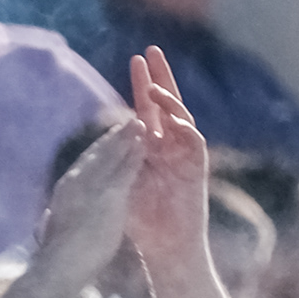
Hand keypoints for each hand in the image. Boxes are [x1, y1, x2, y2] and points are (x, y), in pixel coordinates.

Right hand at [32, 117, 147, 291]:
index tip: (107, 140)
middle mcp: (76, 183)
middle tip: (126, 122)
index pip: (83, 165)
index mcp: (65, 191)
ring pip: (111, 156)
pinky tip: (145, 143)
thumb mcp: (53, 233)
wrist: (61, 265)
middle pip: (97, 154)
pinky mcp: (108, 197)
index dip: (97, 151)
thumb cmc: (58, 259)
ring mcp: (91, 188)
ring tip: (139, 123)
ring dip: (126, 138)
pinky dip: (135, 154)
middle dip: (112, 137)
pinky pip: (125, 170)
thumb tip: (45, 220)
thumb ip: (52, 222)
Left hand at [123, 51, 210, 267]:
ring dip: (169, 100)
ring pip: (181, 117)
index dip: (141, 84)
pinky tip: (171, 117)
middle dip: (160, 77)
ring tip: (154, 85)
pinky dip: (183, 126)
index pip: (146, 108)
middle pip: (167, 104)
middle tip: (151, 50)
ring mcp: (185, 156)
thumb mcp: (118, 178)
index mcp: (151, 146)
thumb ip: (114, 155)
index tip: (134, 60)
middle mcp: (171, 146)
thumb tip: (102, 136)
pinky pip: (193, 140)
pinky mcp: (197, 169)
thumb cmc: (139, 220)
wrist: (165, 247)